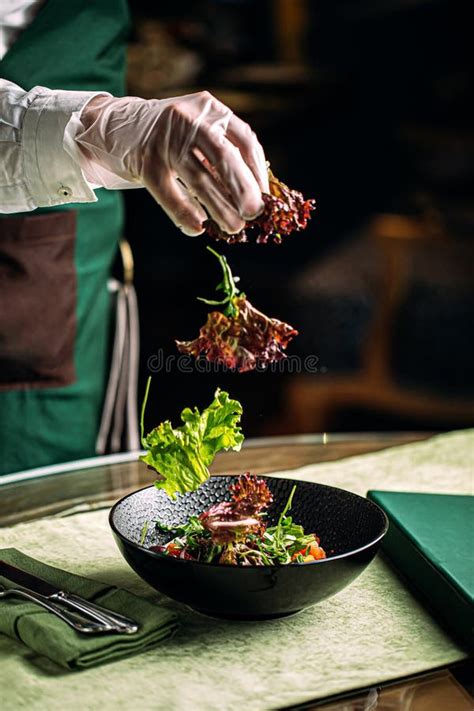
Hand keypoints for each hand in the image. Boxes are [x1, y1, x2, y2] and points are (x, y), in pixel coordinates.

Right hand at [78, 91, 268, 235]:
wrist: (115, 125)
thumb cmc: (168, 138)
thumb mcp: (198, 133)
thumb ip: (223, 155)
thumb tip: (254, 194)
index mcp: (210, 110)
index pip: (244, 140)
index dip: (257, 172)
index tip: (264, 198)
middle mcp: (189, 118)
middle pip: (224, 156)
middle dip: (242, 189)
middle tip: (253, 214)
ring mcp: (165, 139)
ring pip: (199, 178)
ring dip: (219, 207)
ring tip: (233, 227)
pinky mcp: (146, 160)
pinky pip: (169, 192)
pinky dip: (185, 212)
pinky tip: (197, 228)